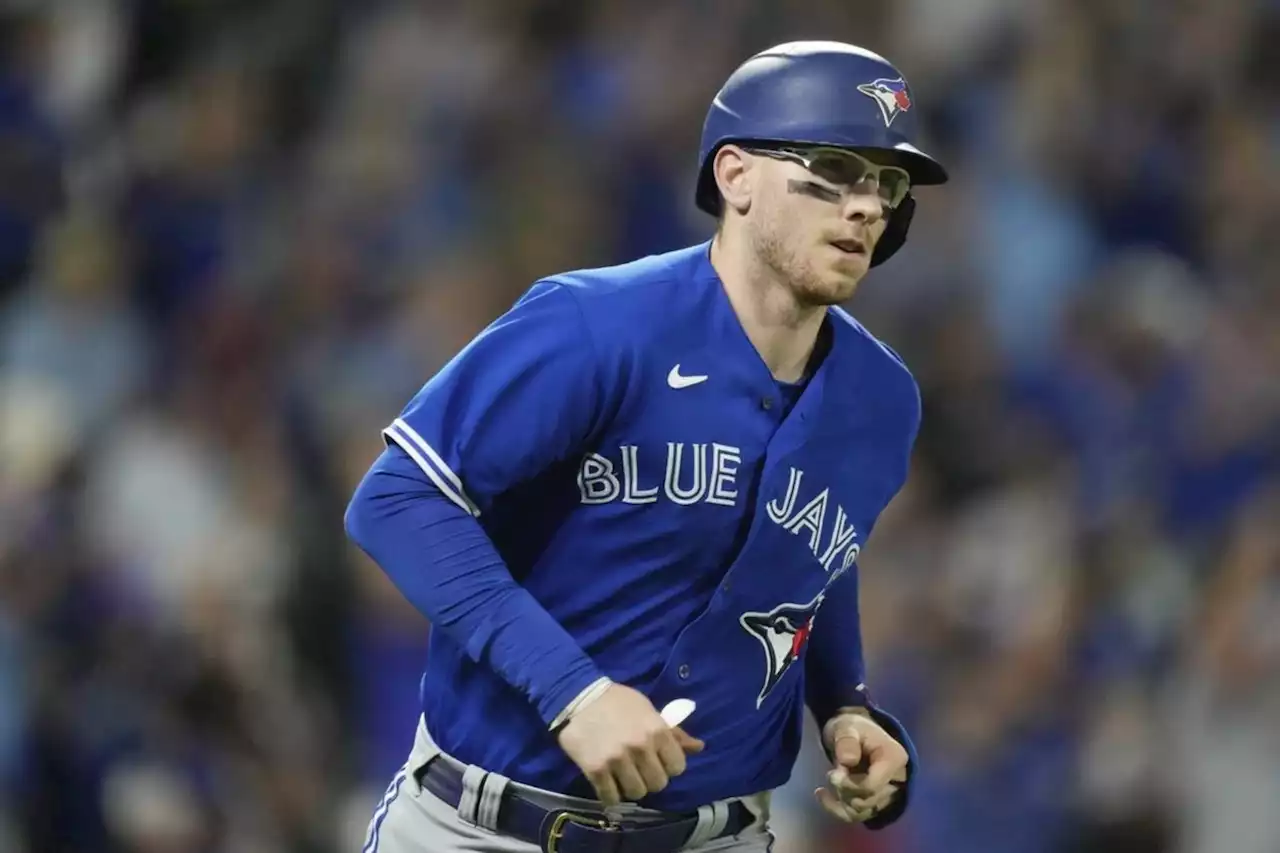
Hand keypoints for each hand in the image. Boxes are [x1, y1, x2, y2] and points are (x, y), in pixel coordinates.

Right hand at [556, 684, 704, 805]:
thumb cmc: (619, 702)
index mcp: (657, 731)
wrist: (580, 697)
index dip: (669, 766)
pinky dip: (610, 794)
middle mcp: (640, 747)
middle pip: (658, 784)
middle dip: (651, 778)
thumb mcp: (649, 711)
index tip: (658, 761)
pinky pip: (611, 797)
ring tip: (623, 775)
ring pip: (636, 792)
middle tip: (639, 769)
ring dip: (631, 787)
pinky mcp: (595, 770)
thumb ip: (673, 733)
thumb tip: (699, 747)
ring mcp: (617, 760)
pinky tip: (608, 783)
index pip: (678, 767)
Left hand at [815, 708, 907, 822]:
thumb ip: (847, 742)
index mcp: (894, 758)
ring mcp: (886, 792)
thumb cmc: (851, 727)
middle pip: (867, 800)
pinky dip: (837, 809)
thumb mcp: (846, 727)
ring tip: (832, 777)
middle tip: (831, 773)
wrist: (853, 732)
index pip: (873, 785)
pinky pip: (856, 815)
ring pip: (862, 811)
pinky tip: (822, 795)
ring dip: (841, 798)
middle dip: (844, 789)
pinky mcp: (874, 801)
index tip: (832, 775)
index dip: (850, 785)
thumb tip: (848, 761)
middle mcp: (896, 779)